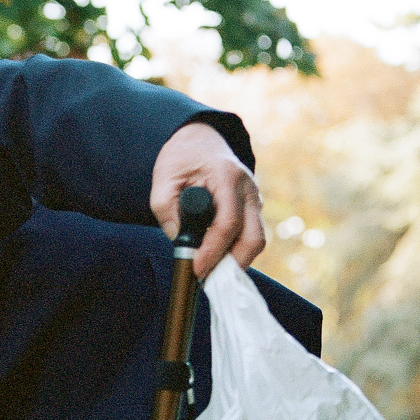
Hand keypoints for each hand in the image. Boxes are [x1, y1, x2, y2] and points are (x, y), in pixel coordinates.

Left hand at [150, 121, 265, 278]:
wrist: (201, 140)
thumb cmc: (181, 159)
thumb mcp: (163, 179)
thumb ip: (166, 210)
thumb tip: (179, 241)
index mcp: (227, 177)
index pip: (228, 223)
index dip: (212, 252)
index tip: (196, 270)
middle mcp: (248, 189)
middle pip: (254, 238)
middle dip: (232, 264)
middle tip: (206, 278)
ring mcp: (255, 199)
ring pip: (256, 240)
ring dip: (235, 261)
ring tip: (208, 271)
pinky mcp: (252, 209)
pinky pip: (250, 236)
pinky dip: (234, 252)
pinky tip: (214, 258)